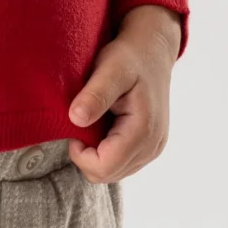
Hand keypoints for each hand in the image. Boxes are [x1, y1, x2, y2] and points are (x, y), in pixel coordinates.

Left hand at [66, 5, 180, 183]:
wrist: (152, 52)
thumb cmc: (129, 57)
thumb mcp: (110, 68)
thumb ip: (95, 94)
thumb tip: (76, 118)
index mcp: (144, 130)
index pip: (104, 167)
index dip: (80, 154)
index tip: (74, 125)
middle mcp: (153, 147)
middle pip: (107, 175)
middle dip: (86, 155)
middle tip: (83, 120)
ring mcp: (153, 150)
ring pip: (112, 173)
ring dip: (96, 154)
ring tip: (95, 121)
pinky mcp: (149, 149)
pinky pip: (119, 165)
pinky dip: (106, 151)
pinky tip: (104, 127)